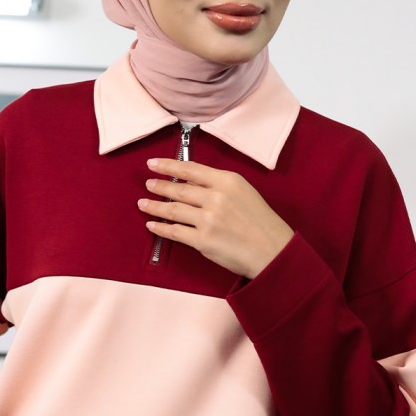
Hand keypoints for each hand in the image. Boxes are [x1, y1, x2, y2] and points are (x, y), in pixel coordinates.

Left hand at [138, 158, 293, 277]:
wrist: (272, 251)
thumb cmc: (261, 223)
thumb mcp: (244, 192)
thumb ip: (220, 185)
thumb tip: (192, 183)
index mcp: (228, 181)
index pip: (190, 169)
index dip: (168, 165)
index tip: (153, 163)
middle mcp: (216, 197)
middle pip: (179, 188)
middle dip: (160, 186)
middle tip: (148, 183)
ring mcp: (208, 219)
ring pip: (173, 209)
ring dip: (155, 206)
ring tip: (143, 203)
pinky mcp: (203, 240)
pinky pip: (175, 232)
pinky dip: (161, 227)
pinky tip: (152, 224)